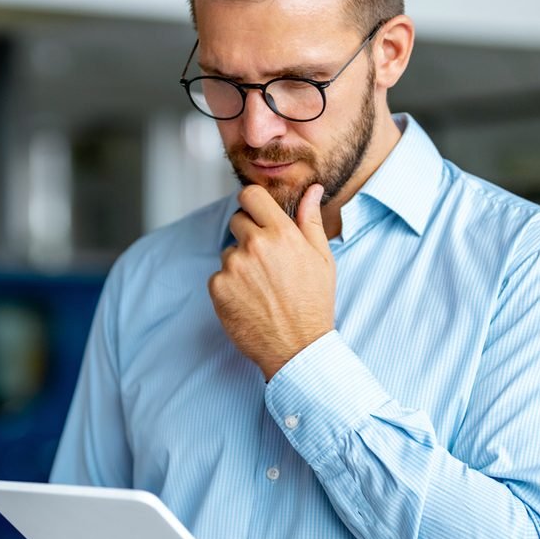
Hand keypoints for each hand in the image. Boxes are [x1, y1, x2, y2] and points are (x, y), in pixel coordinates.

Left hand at [210, 183, 336, 378]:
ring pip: (229, 251)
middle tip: (266, 262)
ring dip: (239, 263)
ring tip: (261, 287)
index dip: (252, 203)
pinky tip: (249, 300)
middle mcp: (255, 245)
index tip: (256, 214)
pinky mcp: (217, 286)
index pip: (250, 195)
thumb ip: (310, 220)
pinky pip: (219, 275)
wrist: (297, 347)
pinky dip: (229, 285)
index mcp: (281, 233)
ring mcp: (233, 266)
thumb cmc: (313, 303)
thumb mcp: (322, 258)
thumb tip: (312, 190)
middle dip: (248, 234)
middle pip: (237, 221)